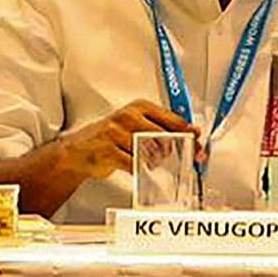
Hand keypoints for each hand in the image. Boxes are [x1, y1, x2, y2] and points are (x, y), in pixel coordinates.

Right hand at [50, 100, 194, 185]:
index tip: (198, 144)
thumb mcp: (137, 125)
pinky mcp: (108, 151)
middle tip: (171, 158)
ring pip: (150, 151)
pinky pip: (134, 164)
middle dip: (172, 151)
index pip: (173, 120)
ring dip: (154, 161)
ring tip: (149, 161)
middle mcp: (127, 116)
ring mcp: (116, 133)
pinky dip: (139, 170)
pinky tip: (136, 167)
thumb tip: (194, 132)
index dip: (188, 135)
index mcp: (139, 107)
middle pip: (164, 137)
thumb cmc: (111, 137)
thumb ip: (164, 127)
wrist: (79, 150)